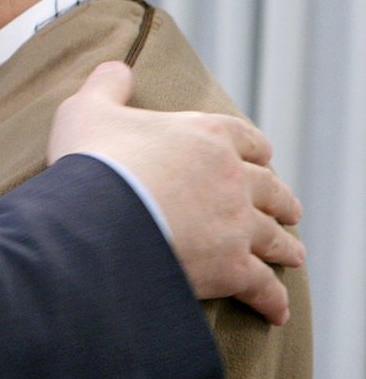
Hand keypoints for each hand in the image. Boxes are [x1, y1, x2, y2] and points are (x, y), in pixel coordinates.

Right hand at [48, 61, 302, 325]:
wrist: (98, 217)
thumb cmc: (93, 162)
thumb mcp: (87, 110)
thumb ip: (106, 86)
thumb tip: (117, 67)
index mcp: (207, 134)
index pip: (247, 138)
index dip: (255, 150)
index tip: (261, 159)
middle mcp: (233, 177)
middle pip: (270, 188)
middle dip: (280, 200)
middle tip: (287, 210)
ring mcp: (237, 224)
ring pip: (275, 236)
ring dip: (286, 246)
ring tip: (291, 256)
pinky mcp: (232, 268)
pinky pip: (263, 287)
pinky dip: (273, 300)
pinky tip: (277, 311)